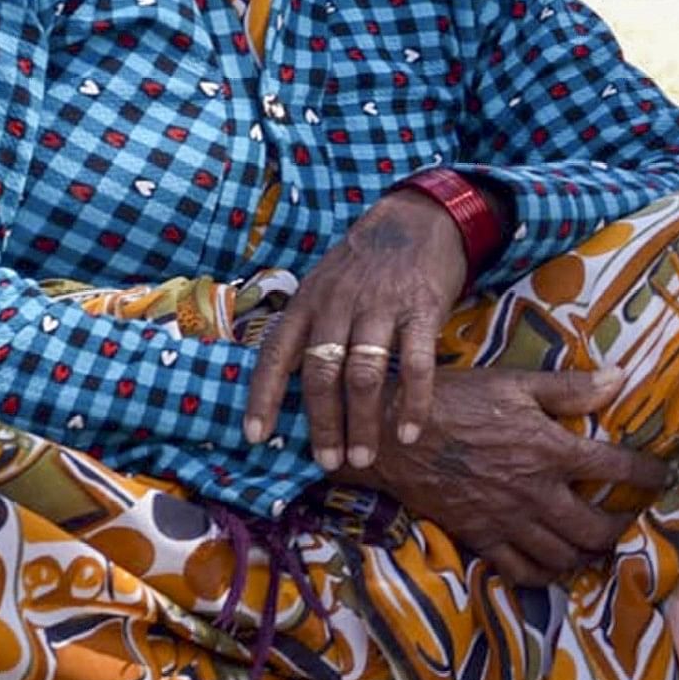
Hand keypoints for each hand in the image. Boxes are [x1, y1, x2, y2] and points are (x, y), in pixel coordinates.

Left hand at [244, 189, 469, 471]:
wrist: (419, 218)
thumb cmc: (366, 262)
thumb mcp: (324, 283)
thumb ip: (311, 326)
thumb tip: (294, 385)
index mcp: (307, 301)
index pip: (276, 354)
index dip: (263, 396)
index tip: (256, 436)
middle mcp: (338, 305)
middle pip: (321, 373)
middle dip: (323, 423)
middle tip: (329, 461)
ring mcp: (381, 307)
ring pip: (363, 375)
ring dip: (363, 422)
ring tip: (365, 456)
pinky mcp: (422, 309)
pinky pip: (415, 364)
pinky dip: (412, 403)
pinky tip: (410, 432)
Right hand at [370, 370, 677, 586]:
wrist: (393, 436)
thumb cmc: (456, 401)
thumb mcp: (515, 384)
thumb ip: (570, 388)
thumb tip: (621, 379)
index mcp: (550, 450)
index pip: (617, 469)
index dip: (648, 475)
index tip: (664, 477)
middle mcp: (535, 493)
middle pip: (596, 528)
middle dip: (622, 527)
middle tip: (631, 519)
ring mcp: (508, 521)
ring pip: (563, 556)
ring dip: (589, 554)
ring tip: (600, 545)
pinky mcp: (480, 537)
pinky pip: (522, 570)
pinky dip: (545, 575)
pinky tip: (556, 567)